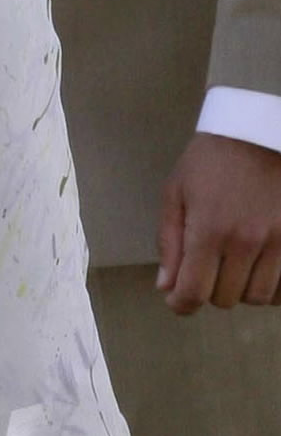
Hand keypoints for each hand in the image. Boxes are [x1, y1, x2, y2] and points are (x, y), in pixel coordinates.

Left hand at [156, 131, 280, 312]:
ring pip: (258, 297)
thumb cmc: (212, 159)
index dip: (181, 305)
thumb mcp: (176, 192)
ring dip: (242, 289)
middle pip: (225, 299)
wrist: (258, 130)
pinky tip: (261, 269)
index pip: (194, 294)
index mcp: (209, 230)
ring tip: (234, 268)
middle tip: (207, 270)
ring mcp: (278, 241)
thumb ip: (169, 242)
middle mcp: (246, 241)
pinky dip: (272, 287)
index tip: (179, 299)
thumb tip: (167, 286)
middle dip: (210, 290)